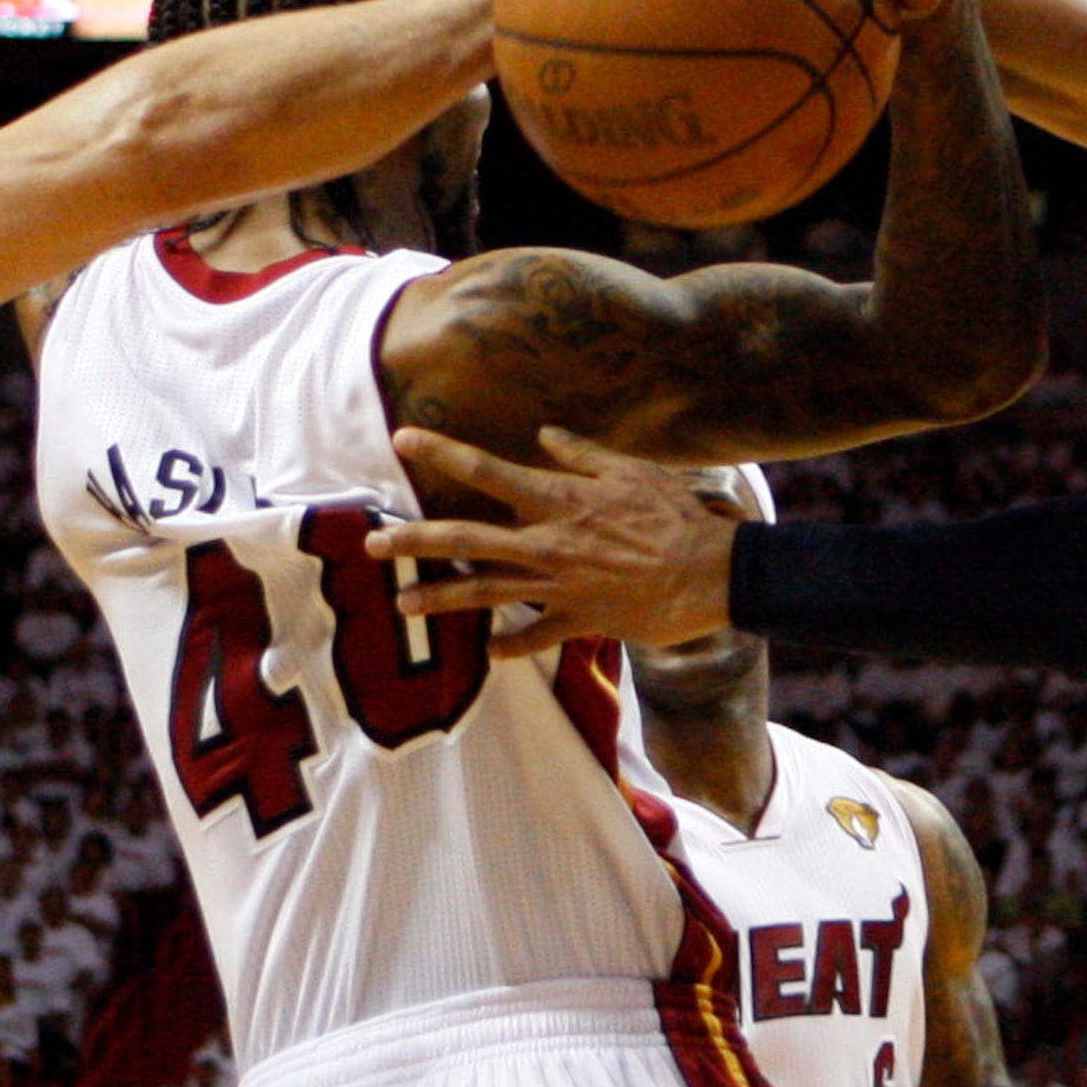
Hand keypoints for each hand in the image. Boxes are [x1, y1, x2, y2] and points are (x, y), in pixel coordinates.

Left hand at [365, 426, 739, 655]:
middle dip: (415, 540)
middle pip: (465, 539)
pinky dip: (509, 645)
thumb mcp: (633, 471)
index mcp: (558, 498)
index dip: (442, 452)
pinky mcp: (577, 620)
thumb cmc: (676, 516)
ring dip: (439, 597)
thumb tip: (544, 436)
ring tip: (402, 602)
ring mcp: (557, 586)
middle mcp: (546, 542)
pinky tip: (487, 650)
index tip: (403, 439)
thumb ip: (583, 454)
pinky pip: (532, 637)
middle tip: (374, 544)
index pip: (486, 470)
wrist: (712, 574)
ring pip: (483, 592)